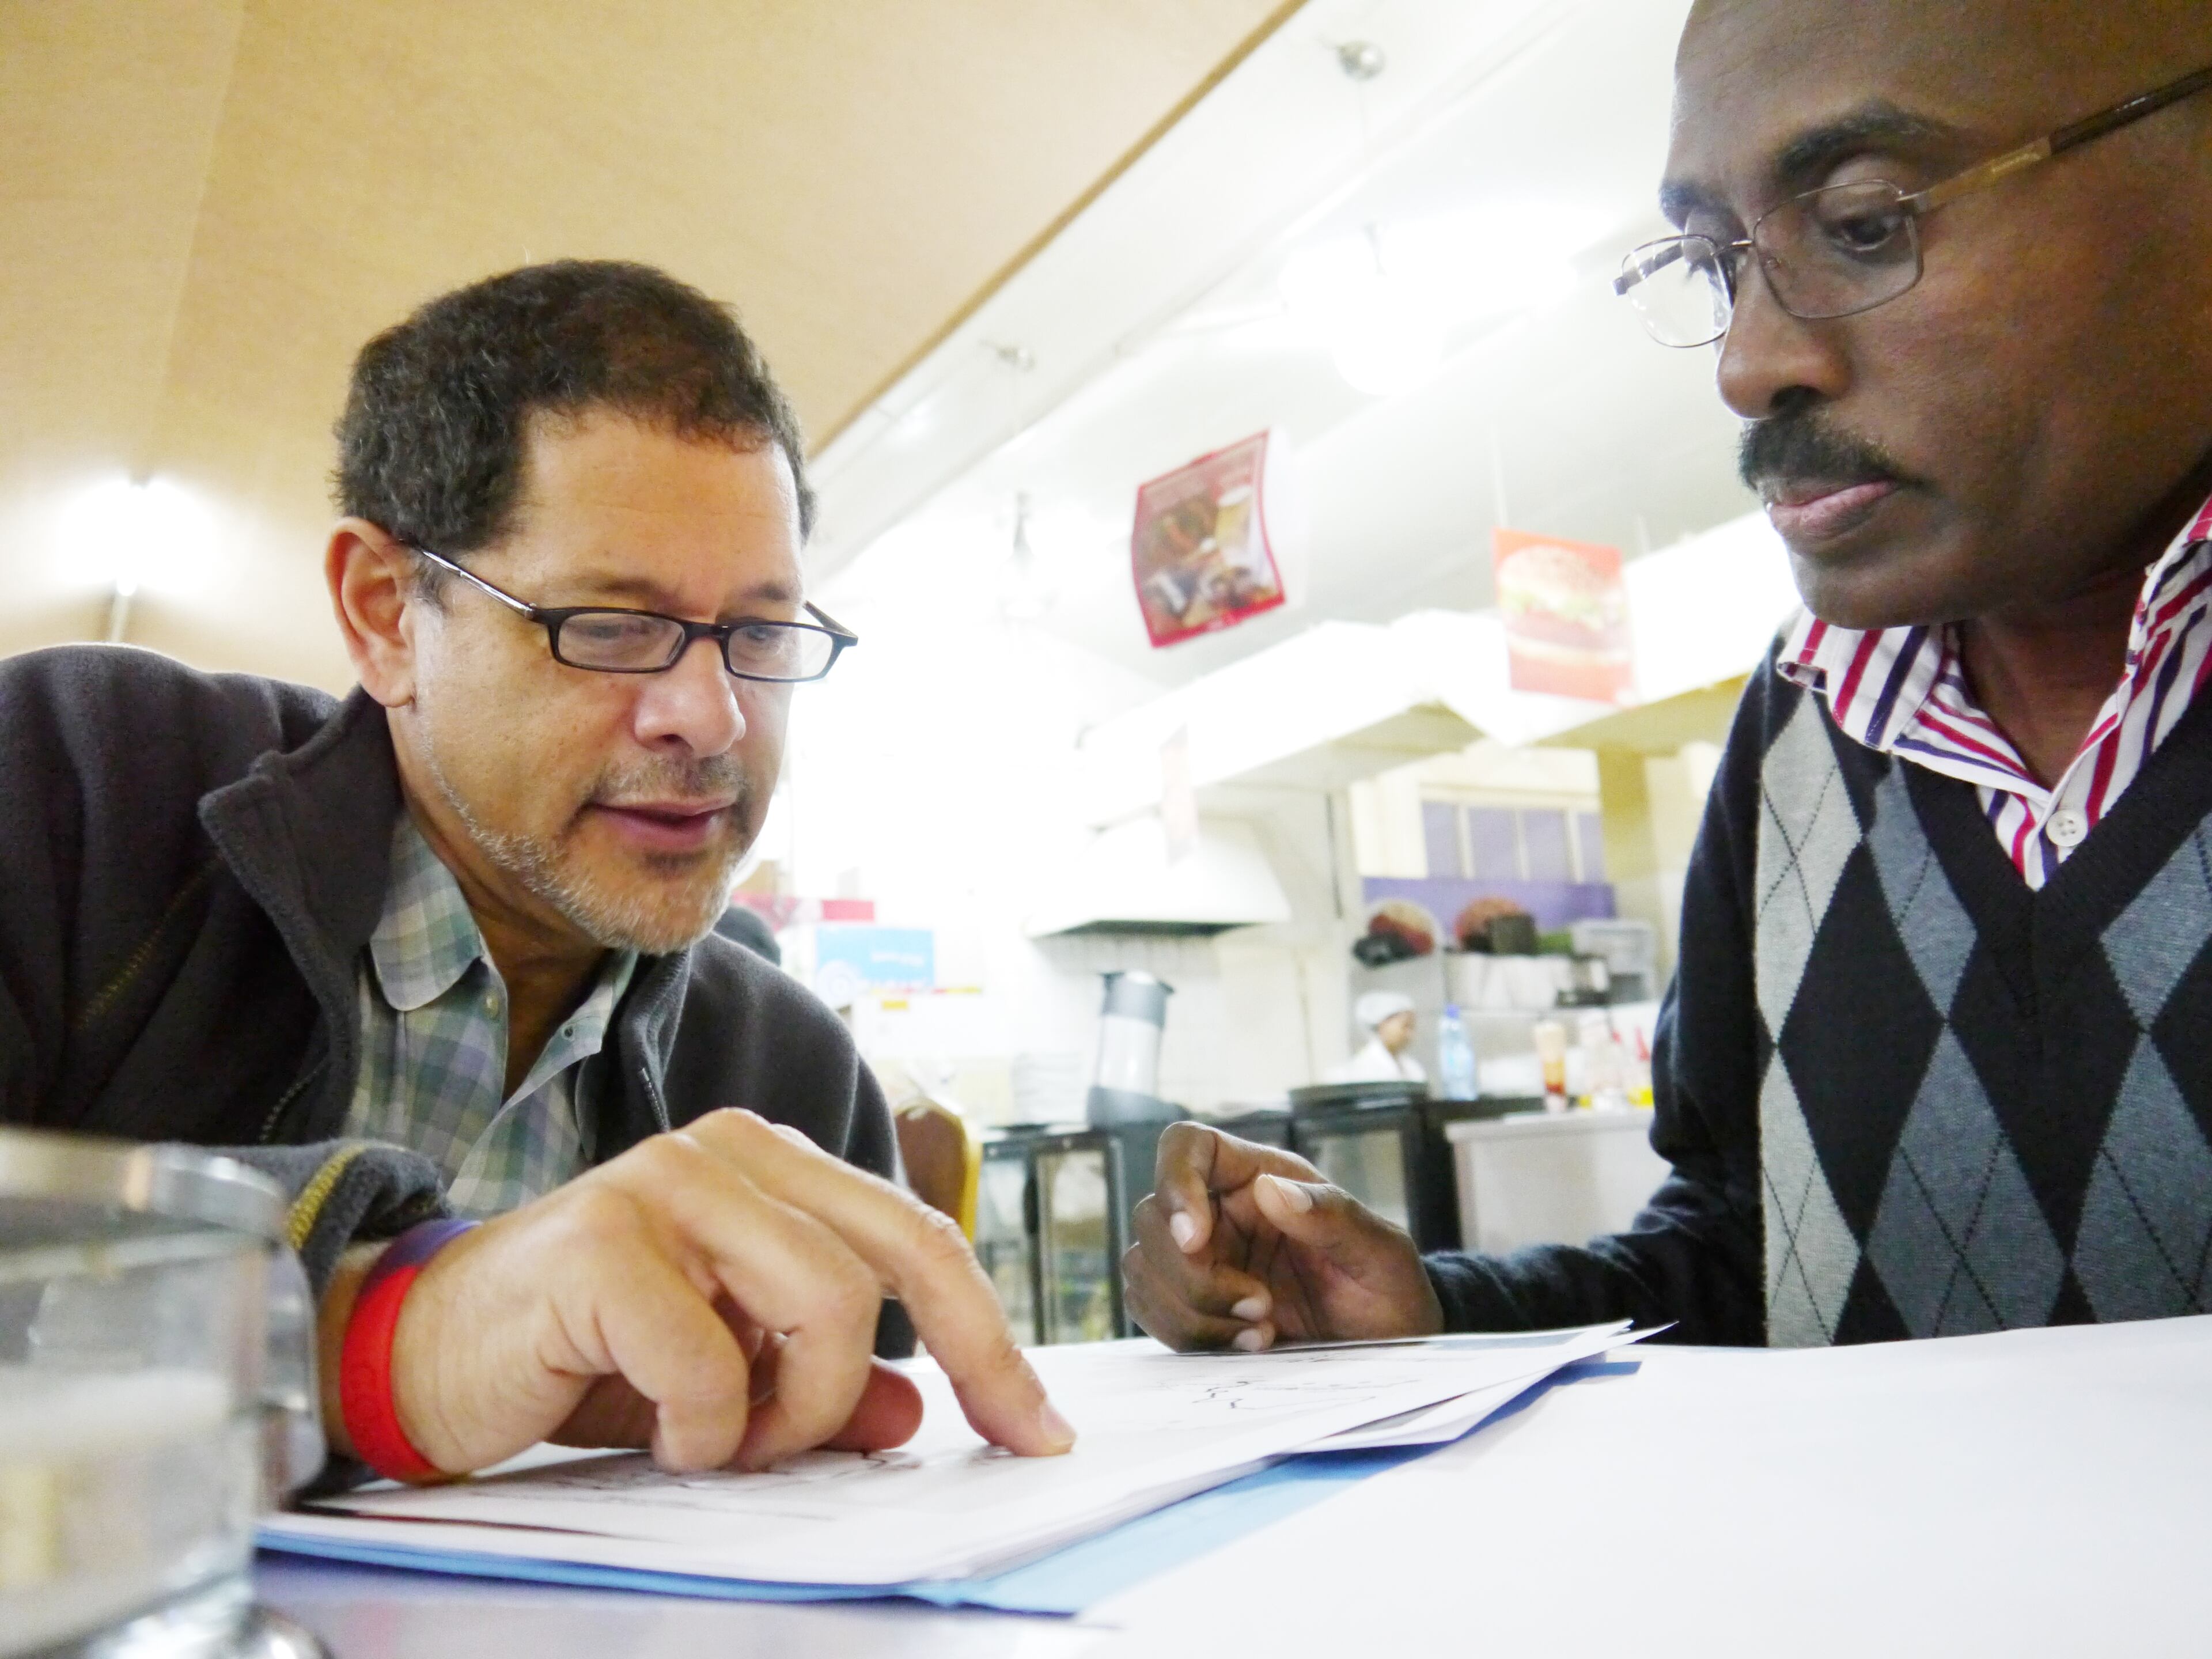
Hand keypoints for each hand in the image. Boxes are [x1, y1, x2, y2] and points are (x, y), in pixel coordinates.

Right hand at [324, 1109, 1073, 1474]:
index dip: (990, 1337)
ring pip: (825, 1305)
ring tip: (730, 1444)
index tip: (1037, 1427)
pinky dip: (704, 1430)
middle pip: (902, 1251)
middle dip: (959, 1358)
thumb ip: (819, 1385)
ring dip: (795, 1411)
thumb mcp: (726, 1378)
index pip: (918, 1239)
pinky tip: (655, 1433)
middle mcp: (730, 1151)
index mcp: (771, 1166)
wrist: (418, 1355)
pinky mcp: (603, 1240)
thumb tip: (918, 1412)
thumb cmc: (581, 1359)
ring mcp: (665, 1183)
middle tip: (955, 1448)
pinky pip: (713, 1362)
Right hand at [1123, 1123, 1441, 1351]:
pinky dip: (1188, 1336)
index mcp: (1258, 1177)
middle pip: (1150, 1217)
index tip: (1197, 1238)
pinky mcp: (1193, 1306)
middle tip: (1260, 1306)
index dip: (1174, 1183)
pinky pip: (1150, 1312)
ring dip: (1192, 1312)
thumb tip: (1269, 1190)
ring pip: (1143, 1269)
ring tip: (1260, 1332)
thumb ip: (1333, 1217)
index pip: (1186, 1146)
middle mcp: (1220, 1212)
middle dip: (1194, 1275)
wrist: (1388, 1347)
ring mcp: (1202, 1259)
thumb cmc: (1390, 1289)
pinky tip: (1245, 1346)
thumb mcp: (1382, 1252)